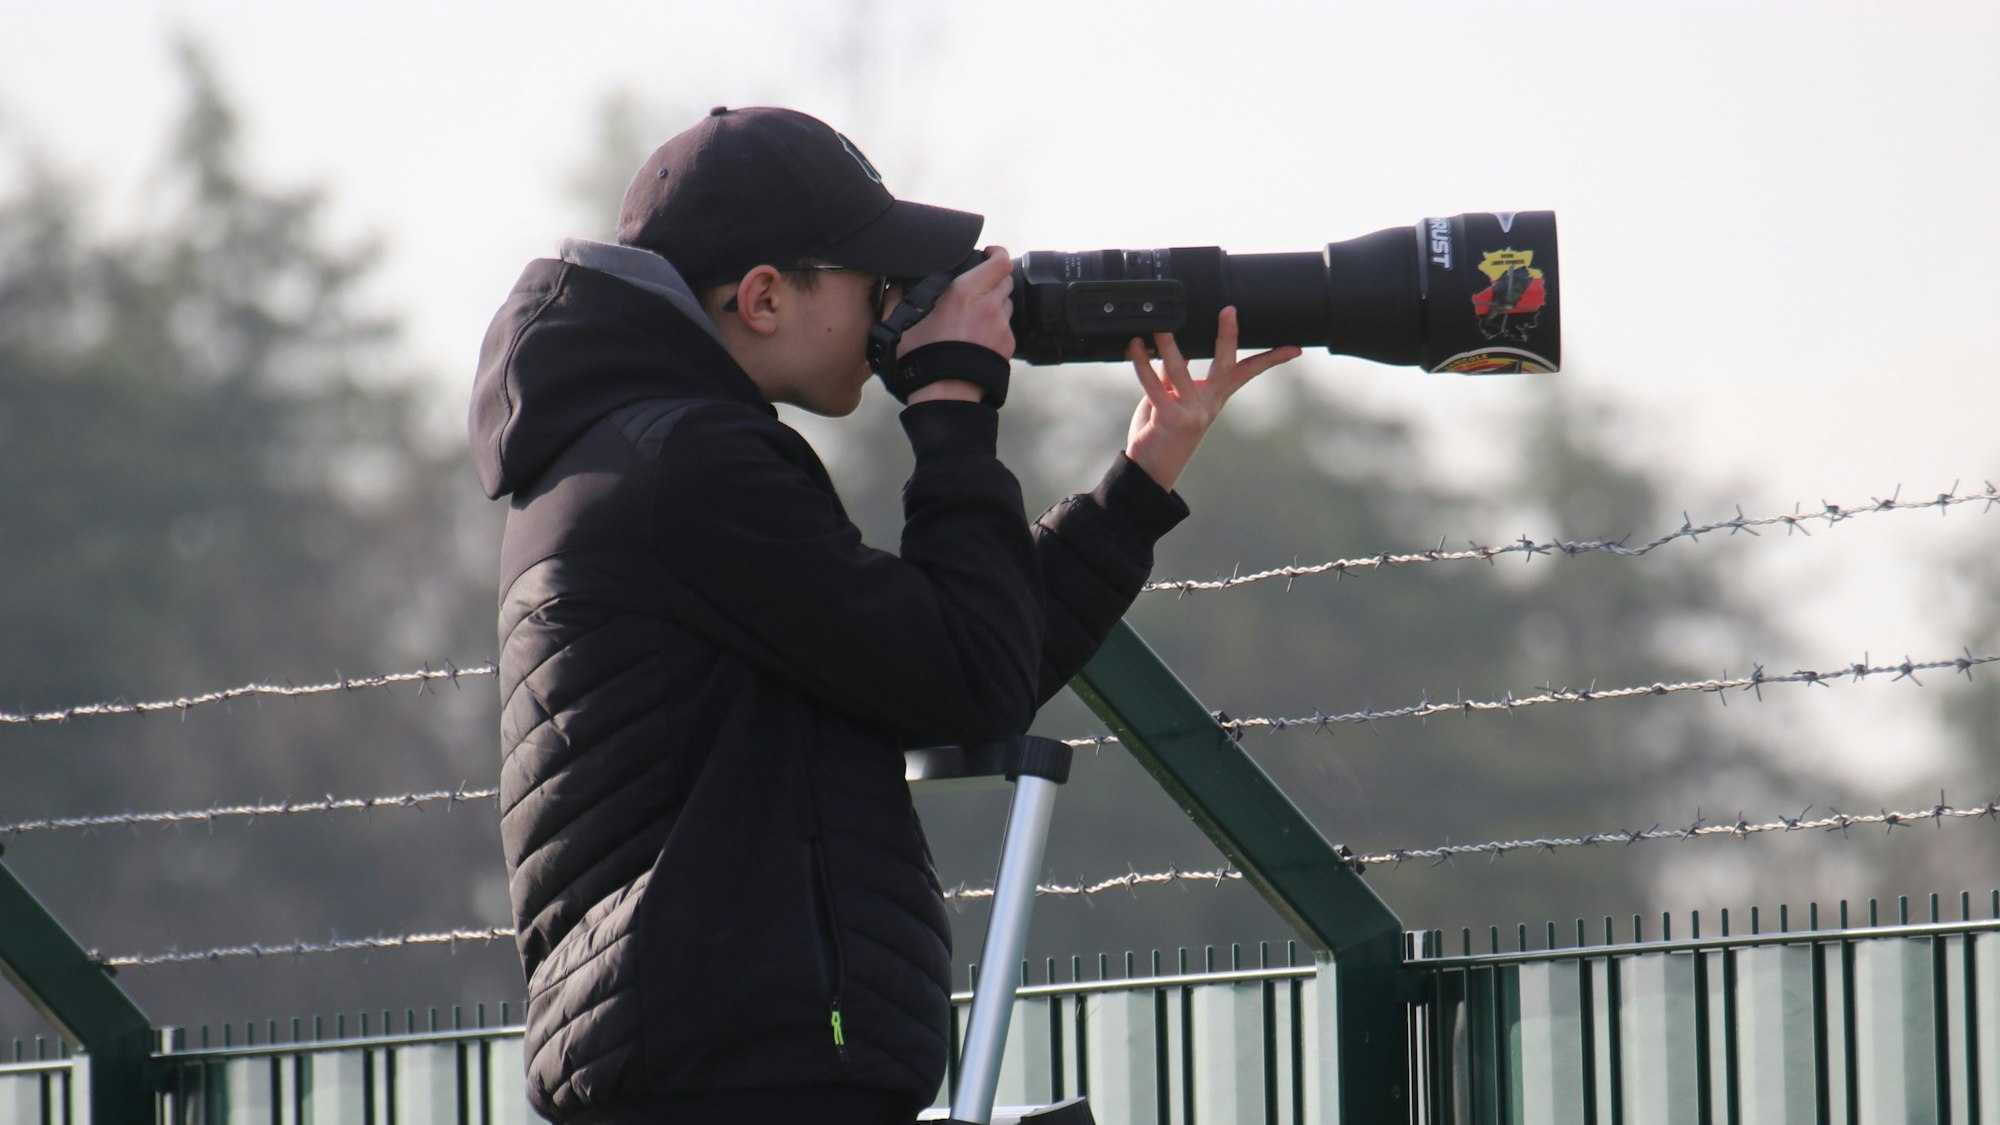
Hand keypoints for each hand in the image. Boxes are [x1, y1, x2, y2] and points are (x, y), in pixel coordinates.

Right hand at [897, 245, 1014, 359]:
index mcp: (964, 293)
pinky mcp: (1007, 345)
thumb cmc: (923, 359)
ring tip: (975, 316)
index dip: (997, 254)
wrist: (946, 393)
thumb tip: (895, 286)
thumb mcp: (900, 325)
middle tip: (977, 287)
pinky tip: (978, 337)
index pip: (998, 262)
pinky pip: (1005, 327)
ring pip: (1006, 303)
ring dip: (994, 303)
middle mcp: (988, 305)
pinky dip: (995, 326)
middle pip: (1004, 281)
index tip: (990, 253)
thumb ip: (896, 298)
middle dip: (993, 279)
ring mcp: (1000, 326)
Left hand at [1123, 307, 1299, 491]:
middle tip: (1229, 311)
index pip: (1247, 373)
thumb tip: (1175, 339)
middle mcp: (1208, 405)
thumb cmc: (1162, 431)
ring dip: (1169, 344)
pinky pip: (1153, 385)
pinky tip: (1135, 345)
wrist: (1152, 470)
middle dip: (1227, 337)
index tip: (1294, 348)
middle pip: (1225, 366)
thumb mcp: (1175, 398)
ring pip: (1180, 370)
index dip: (1271, 359)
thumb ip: (1176, 373)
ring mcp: (1191, 413)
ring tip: (1161, 323)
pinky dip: (1142, 363)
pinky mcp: (1169, 419)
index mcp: (1215, 398)